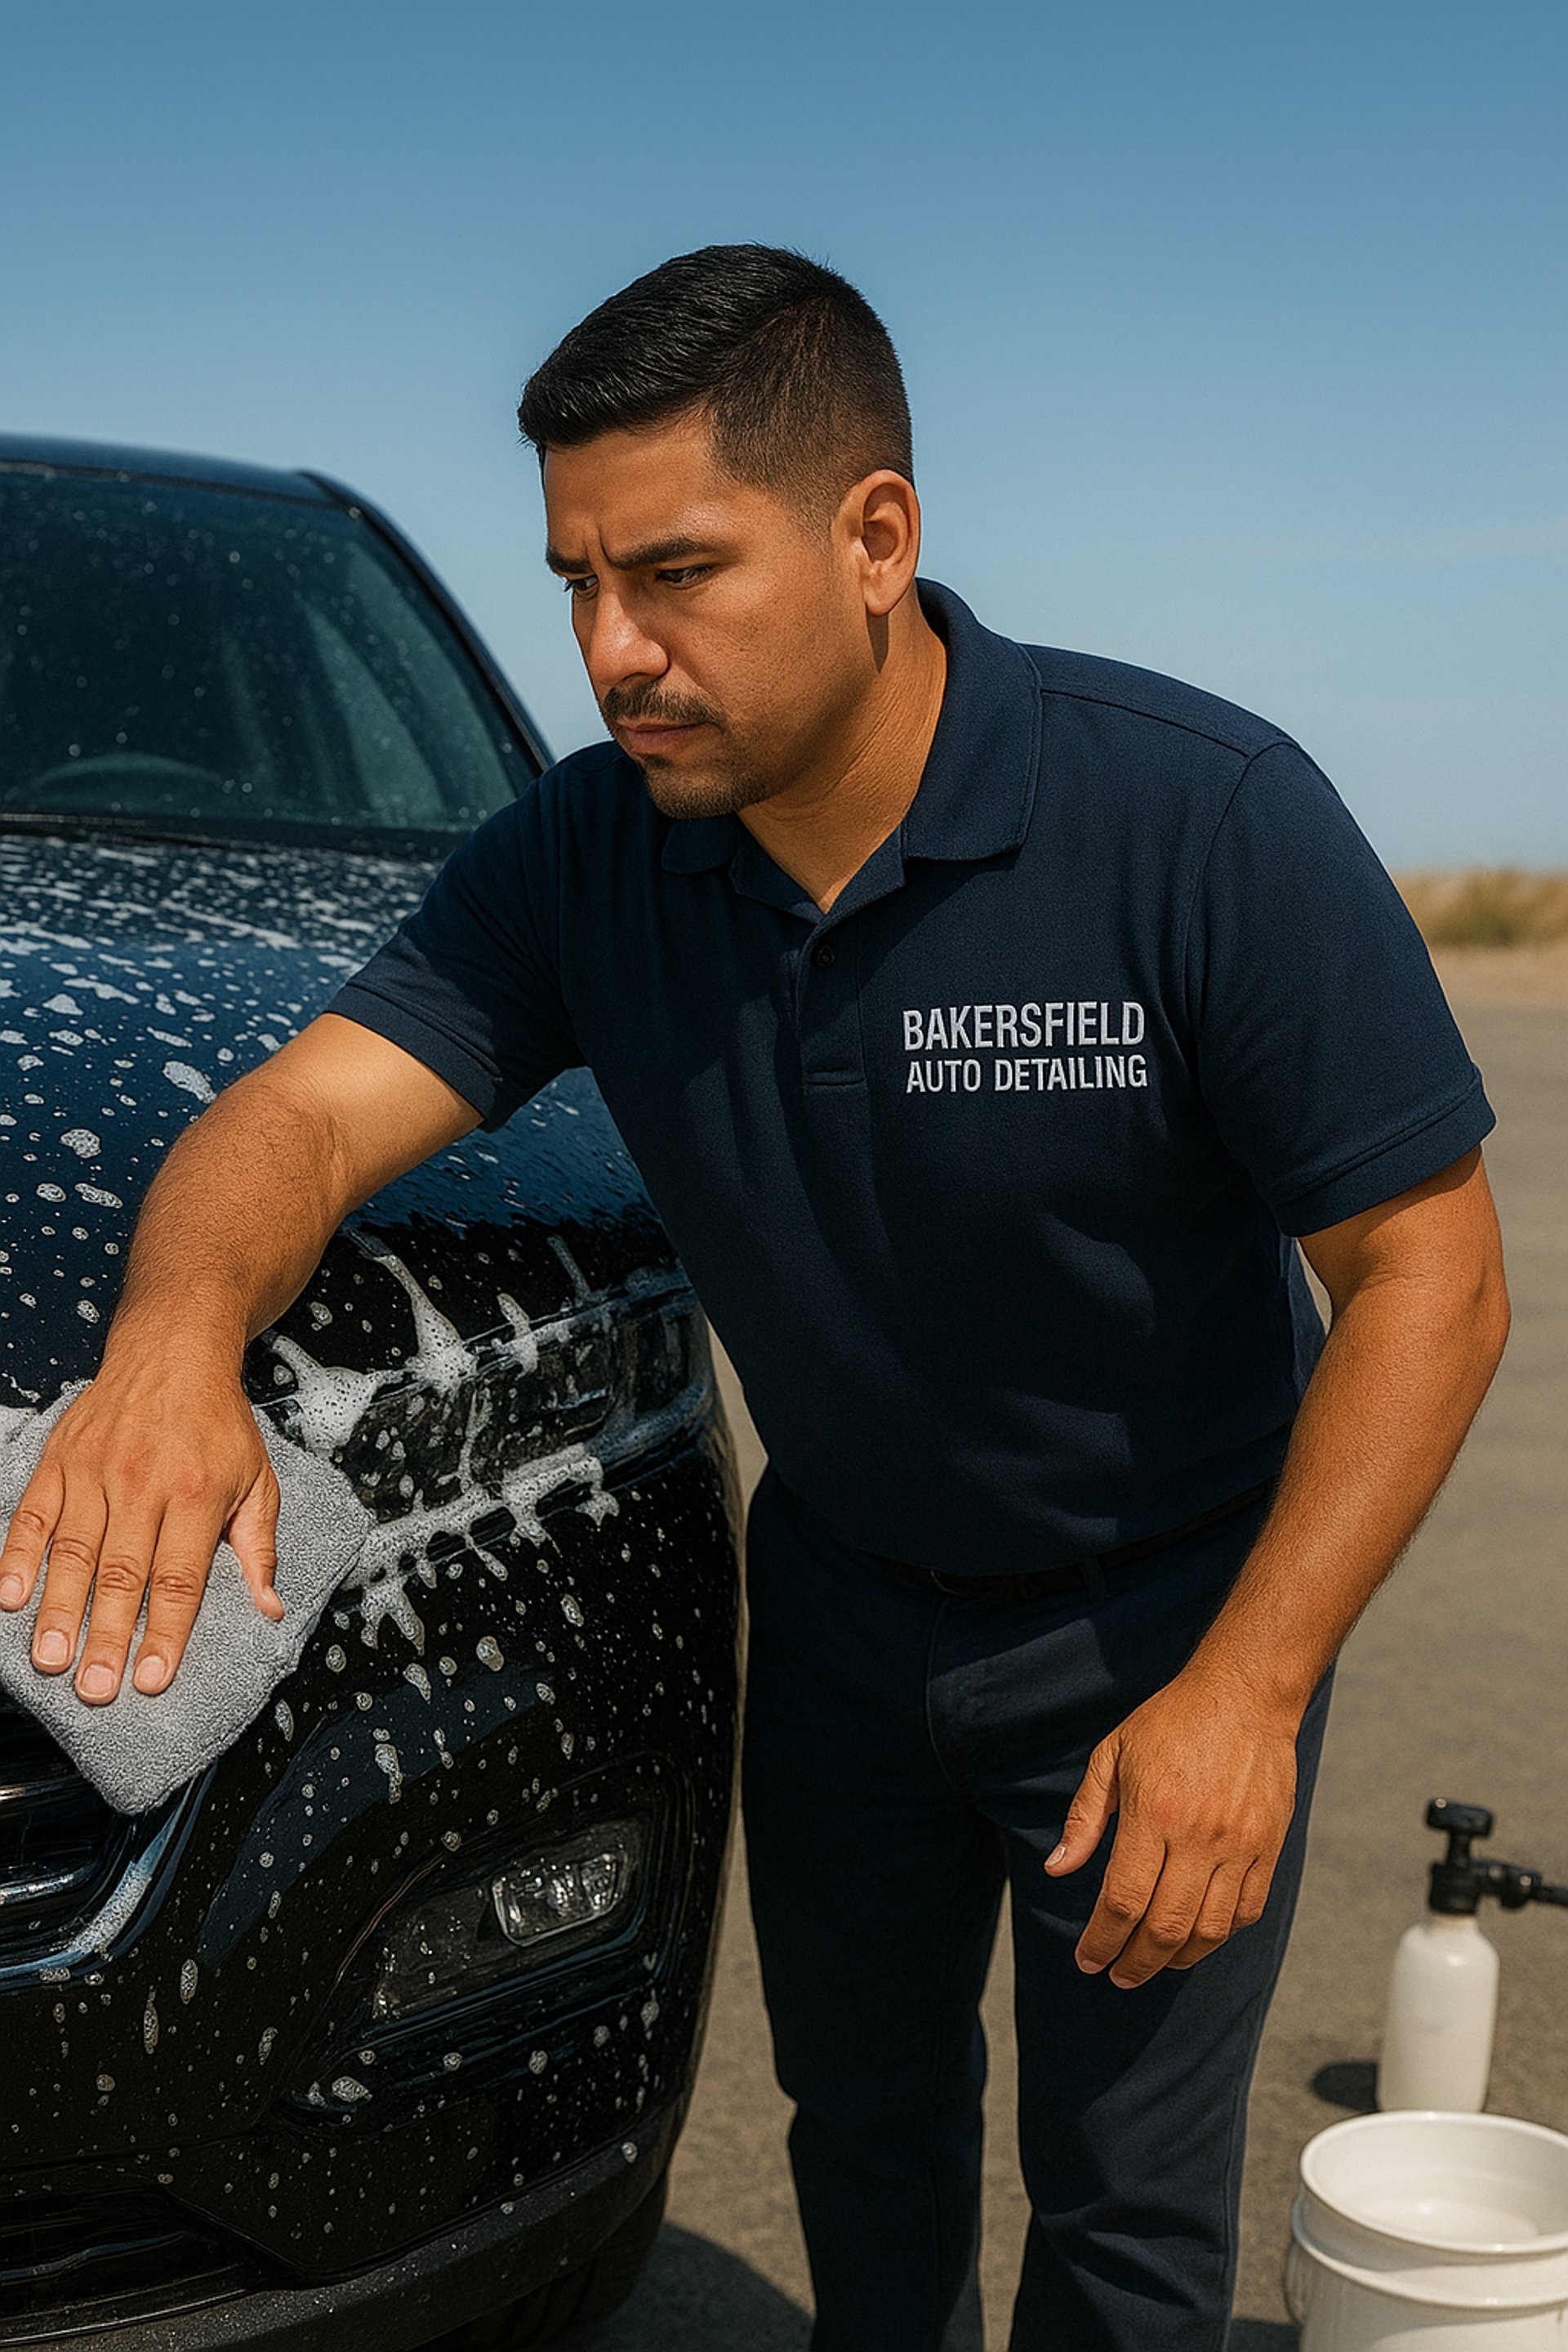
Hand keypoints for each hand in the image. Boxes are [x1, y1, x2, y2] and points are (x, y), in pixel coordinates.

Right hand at [0, 1360, 282, 1703]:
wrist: (174, 1351)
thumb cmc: (219, 1425)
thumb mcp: (258, 1479)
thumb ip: (258, 1548)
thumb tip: (270, 1610)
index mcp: (197, 1491)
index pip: (179, 1575)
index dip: (165, 1631)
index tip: (153, 1679)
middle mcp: (143, 1480)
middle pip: (122, 1572)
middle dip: (106, 1637)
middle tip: (95, 1689)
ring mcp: (94, 1468)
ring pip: (72, 1550)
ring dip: (59, 1610)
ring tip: (50, 1660)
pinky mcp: (60, 1458)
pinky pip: (33, 1515)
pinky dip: (18, 1557)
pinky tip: (11, 1598)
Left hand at [1044, 1664, 1301, 1987]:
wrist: (1244, 1695)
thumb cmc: (1170, 1722)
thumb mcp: (1112, 1755)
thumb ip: (1085, 1816)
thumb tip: (1057, 1869)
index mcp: (1153, 1812)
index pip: (1123, 1900)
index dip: (1101, 1941)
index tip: (1087, 1960)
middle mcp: (1199, 1835)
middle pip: (1165, 1927)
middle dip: (1135, 1962)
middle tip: (1117, 1974)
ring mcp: (1240, 1844)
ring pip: (1208, 1930)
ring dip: (1177, 1960)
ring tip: (1153, 1963)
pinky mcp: (1270, 1847)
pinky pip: (1246, 1911)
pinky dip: (1219, 1936)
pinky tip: (1196, 1939)